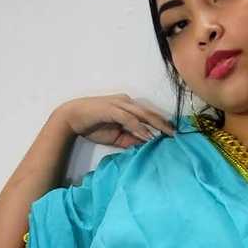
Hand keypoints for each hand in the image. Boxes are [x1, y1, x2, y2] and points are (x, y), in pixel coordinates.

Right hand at [55, 94, 175, 148]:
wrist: (70, 118)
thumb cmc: (92, 125)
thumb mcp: (116, 136)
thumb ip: (130, 139)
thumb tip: (145, 146)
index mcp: (128, 106)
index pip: (148, 114)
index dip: (161, 123)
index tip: (173, 133)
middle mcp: (126, 102)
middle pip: (150, 113)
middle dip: (164, 123)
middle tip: (177, 133)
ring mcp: (119, 104)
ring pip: (143, 114)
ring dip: (156, 125)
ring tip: (167, 134)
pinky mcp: (112, 109)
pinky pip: (130, 119)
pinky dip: (139, 127)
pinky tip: (148, 135)